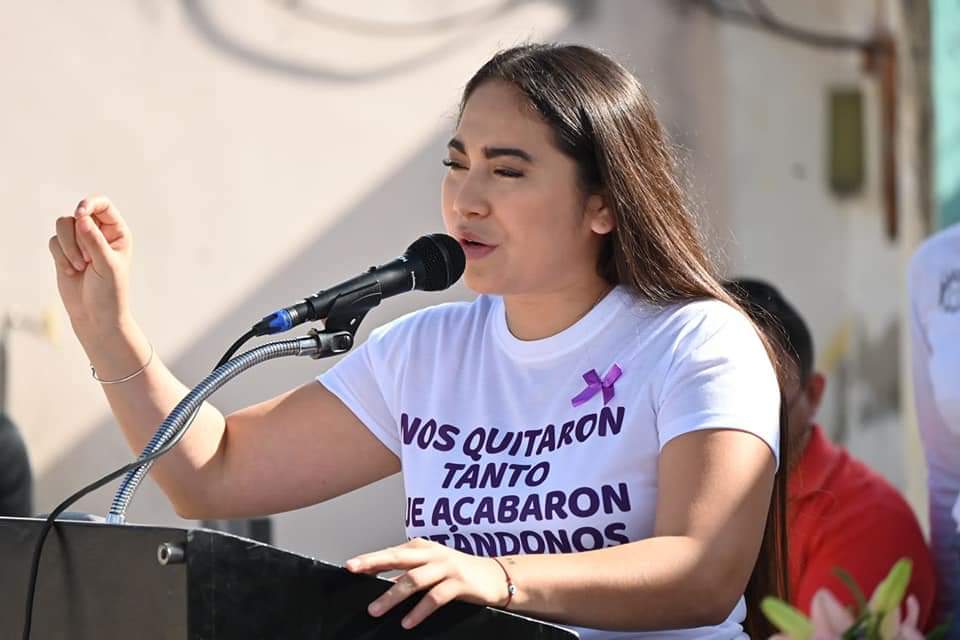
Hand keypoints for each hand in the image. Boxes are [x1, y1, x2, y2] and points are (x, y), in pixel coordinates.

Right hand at [48, 196, 132, 337]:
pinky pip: (53, 241)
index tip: (79, 214)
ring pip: (62, 225)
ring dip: (68, 247)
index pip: (102, 204)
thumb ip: (94, 241)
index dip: (89, 204)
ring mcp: (80, 241)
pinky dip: (60, 257)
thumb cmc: (109, 291)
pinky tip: (72, 272)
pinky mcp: (64, 252)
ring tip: (81, 266)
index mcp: (117, 232)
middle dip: (77, 237)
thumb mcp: (107, 265)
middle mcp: (99, 232)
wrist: (95, 315)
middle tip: (88, 260)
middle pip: (77, 214)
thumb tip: (80, 218)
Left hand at [345, 538, 509, 628]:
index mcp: (423, 548)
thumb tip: (382, 585)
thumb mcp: (433, 568)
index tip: (350, 566)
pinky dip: (419, 611)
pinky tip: (407, 622)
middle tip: (353, 570)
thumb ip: (409, 574)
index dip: (371, 559)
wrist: (496, 576)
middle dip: (374, 562)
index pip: (392, 552)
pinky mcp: (459, 583)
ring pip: (413, 579)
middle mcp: (433, 554)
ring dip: (392, 596)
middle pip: (398, 557)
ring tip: (375, 610)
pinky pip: (434, 597)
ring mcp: (446, 567)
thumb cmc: (460, 572)